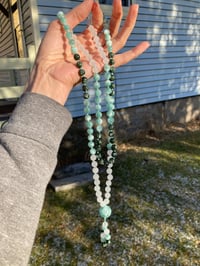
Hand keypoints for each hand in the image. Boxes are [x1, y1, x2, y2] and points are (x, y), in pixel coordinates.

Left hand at [26, 0, 149, 104]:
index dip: (97, 10)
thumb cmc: (50, 51)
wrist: (49, 71)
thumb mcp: (61, 26)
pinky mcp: (103, 64)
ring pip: (119, 39)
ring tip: (135, 7)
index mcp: (84, 38)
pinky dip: (134, 53)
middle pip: (111, 28)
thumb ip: (77, 14)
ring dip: (128, 24)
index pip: (97, 22)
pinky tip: (145, 44)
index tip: (94, 2)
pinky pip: (121, 59)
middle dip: (117, 13)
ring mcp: (99, 56)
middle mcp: (93, 47)